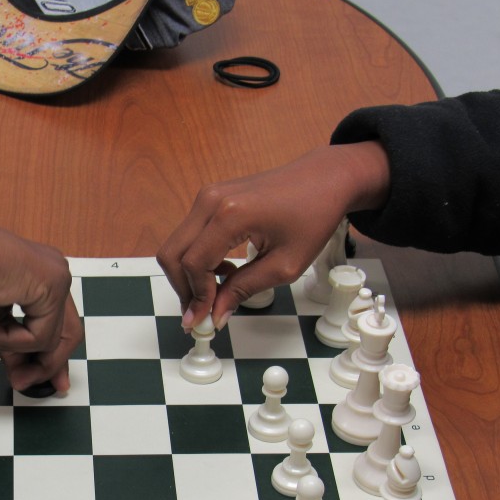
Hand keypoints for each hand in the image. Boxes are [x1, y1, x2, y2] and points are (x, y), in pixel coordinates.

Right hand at [0, 212, 82, 392]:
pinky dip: (11, 340)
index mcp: (40, 277)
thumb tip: (22, 374)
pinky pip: (41, 336)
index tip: (42, 382)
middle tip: (23, 383)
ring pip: (52, 339)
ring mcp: (57, 276)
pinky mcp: (53, 284)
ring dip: (13, 348)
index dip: (50, 358)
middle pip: (67, 333)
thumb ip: (12, 344)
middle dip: (45, 365)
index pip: (60, 324)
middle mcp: (53, 273)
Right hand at [156, 141, 390, 330]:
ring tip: (219, 289)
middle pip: (173, 254)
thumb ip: (244, 290)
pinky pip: (189, 234)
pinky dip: (197, 258)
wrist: (326, 178)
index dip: (196, 297)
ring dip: (189, 274)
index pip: (194, 264)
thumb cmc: (314, 216)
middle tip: (199, 312)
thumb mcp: (285, 265)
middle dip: (183, 288)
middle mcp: (211, 201)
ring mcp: (208, 196)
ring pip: (177, 245)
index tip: (203, 320)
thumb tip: (215, 315)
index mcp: (231, 215)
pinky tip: (224, 269)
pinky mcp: (212, 197)